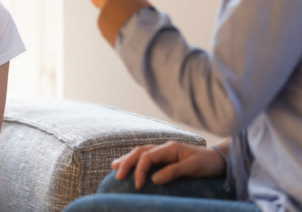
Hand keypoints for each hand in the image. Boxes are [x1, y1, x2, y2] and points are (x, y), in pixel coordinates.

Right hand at [111, 141, 226, 188]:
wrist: (219, 160)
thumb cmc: (207, 164)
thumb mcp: (192, 168)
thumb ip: (173, 172)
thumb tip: (154, 179)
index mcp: (169, 148)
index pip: (148, 156)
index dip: (140, 170)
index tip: (138, 186)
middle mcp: (164, 147)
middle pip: (140, 151)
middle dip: (127, 162)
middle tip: (117, 176)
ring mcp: (164, 151)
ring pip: (141, 152)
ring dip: (127, 160)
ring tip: (115, 168)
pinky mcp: (166, 158)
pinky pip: (146, 157)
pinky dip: (136, 161)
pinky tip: (129, 166)